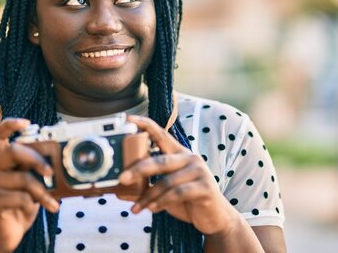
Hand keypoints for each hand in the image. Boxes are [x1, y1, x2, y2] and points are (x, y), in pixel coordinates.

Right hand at [0, 118, 59, 251]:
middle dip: (36, 158)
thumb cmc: (20, 205)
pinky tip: (38, 209)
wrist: (4, 234)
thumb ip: (37, 170)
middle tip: (51, 171)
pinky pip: (22, 197)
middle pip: (13, 150)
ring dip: (43, 191)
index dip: (10, 124)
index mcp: (2, 161)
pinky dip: (37, 203)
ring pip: (24, 178)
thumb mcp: (32, 184)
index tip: (27, 123)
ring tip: (52, 202)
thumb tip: (59, 161)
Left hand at [119, 115, 238, 235]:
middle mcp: (190, 158)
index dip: (146, 125)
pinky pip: (178, 193)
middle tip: (122, 178)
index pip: (161, 135)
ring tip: (136, 208)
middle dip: (139, 169)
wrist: (215, 217)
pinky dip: (162, 202)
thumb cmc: (187, 200)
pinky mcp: (206, 187)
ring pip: (167, 181)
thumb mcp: (166, 189)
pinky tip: (152, 209)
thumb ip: (150, 184)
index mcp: (179, 153)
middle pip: (160, 160)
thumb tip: (122, 188)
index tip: (129, 119)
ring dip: (148, 196)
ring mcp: (200, 171)